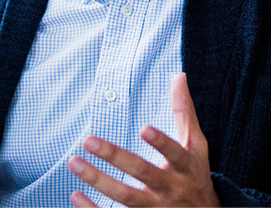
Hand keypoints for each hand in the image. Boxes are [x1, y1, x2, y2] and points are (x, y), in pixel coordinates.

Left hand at [67, 73, 220, 207]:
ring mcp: (155, 207)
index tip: (144, 128)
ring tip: (74, 162)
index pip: (174, 153)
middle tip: (88, 140)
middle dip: (115, 157)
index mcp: (185, 166)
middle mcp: (170, 187)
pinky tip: (75, 195)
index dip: (161, 142)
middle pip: (143, 173)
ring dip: (98, 181)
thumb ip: (184, 112)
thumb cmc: (195, 173)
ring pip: (125, 196)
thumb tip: (178, 76)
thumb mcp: (196, 145)